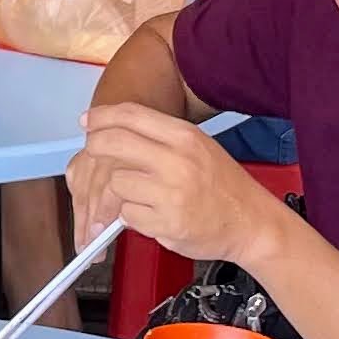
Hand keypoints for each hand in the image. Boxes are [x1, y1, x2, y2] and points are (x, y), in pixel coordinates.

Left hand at [71, 103, 279, 267]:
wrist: (253, 224)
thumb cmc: (224, 185)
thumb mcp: (197, 146)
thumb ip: (160, 137)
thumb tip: (114, 128)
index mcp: (184, 137)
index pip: (130, 115)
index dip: (101, 116)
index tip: (86, 120)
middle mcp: (177, 161)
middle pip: (113, 143)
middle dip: (95, 146)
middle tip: (91, 152)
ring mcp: (171, 193)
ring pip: (117, 182)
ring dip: (120, 191)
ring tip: (138, 195)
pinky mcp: (167, 224)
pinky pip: (128, 215)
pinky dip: (133, 217)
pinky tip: (151, 215)